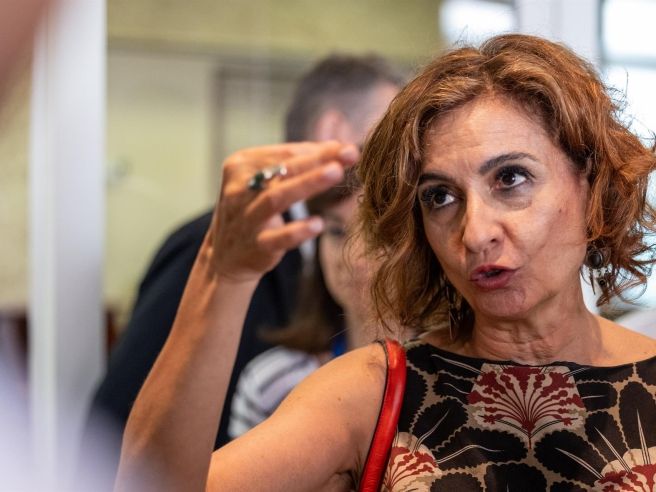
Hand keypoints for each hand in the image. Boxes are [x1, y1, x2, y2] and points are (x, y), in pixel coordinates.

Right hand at [207, 141, 358, 282]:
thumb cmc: (253, 209)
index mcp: (240, 165)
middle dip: (317, 160)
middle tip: (349, 152)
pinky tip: (318, 224)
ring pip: (278, 197)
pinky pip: (278, 237)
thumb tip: (338, 148)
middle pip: (283, 170)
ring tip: (336, 173)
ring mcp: (247, 218)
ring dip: (308, 183)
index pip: (284, 153)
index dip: (316, 150)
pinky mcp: (256, 245)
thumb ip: (297, 164)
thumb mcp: (266, 183)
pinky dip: (298, 230)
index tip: (346, 148)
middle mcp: (239, 188)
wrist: (225, 256)